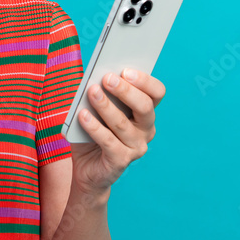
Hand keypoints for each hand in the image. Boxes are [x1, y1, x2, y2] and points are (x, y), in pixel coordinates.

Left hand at [70, 69, 165, 196]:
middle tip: (107, 78)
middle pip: (144, 106)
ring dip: (106, 106)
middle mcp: (146, 129)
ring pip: (123, 123)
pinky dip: (94, 127)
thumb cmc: (92, 132)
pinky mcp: (121, 160)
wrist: (86, 168)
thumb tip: (96, 77)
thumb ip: (101, 93)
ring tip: (91, 92)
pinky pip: (108, 141)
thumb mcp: (97, 109)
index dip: (145, 81)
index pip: (156, 93)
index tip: (125, 70)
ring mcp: (136, 147)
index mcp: (145, 112)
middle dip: (126, 90)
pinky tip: (82, 115)